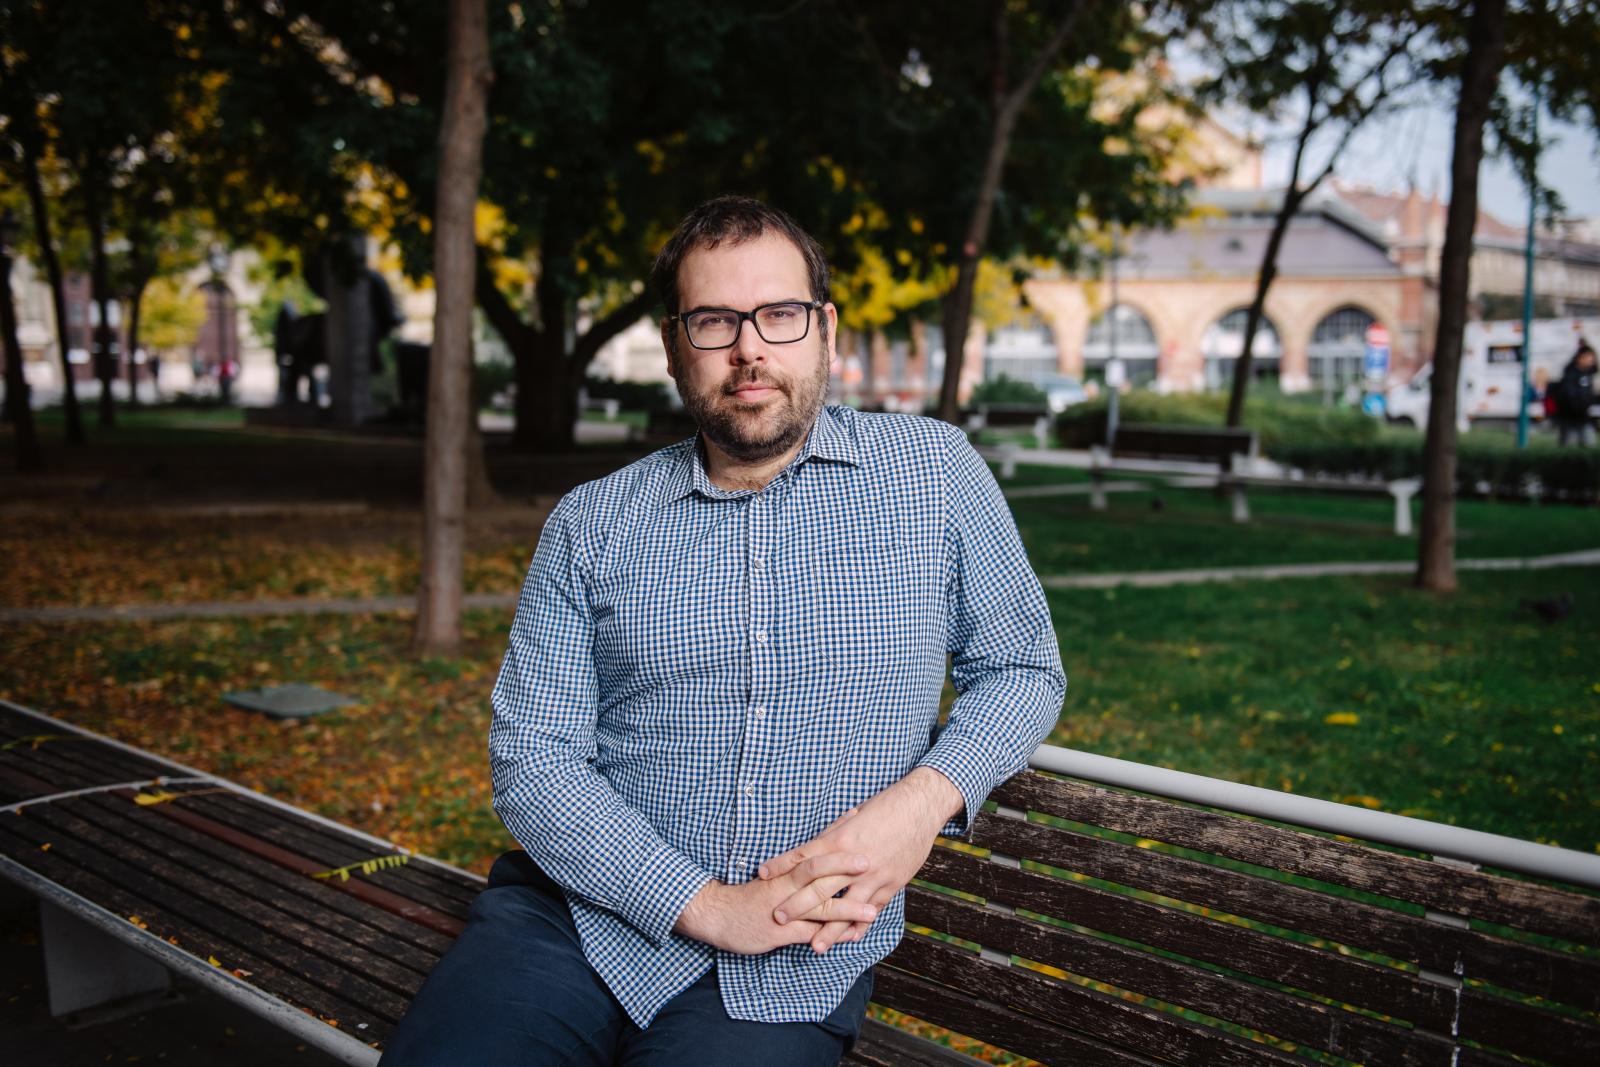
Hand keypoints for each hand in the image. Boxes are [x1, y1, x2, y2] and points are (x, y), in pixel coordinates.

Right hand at [674, 850, 878, 954]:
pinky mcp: (779, 931)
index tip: (857, 817)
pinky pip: (809, 934)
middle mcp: (785, 885)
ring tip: (872, 911)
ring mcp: (783, 908)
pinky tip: (851, 937)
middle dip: (844, 866)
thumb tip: (822, 858)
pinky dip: (830, 935)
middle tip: (870, 860)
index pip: (814, 846)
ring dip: (847, 908)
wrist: (715, 914)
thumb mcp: (773, 877)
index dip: (835, 831)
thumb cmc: (747, 895)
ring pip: (818, 906)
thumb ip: (797, 869)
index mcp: (785, 869)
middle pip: (817, 871)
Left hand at [759, 767, 962, 952]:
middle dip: (797, 905)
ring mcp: (874, 875)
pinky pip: (873, 909)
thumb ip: (835, 834)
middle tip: (777, 918)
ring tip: (815, 946)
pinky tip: (849, 938)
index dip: (782, 865)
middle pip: (819, 887)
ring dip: (830, 929)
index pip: (803, 856)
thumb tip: (816, 847)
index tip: (762, 874)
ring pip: (847, 907)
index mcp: (840, 840)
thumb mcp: (854, 818)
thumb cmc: (885, 807)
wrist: (919, 807)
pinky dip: (861, 925)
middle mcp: (853, 861)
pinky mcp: (892, 883)